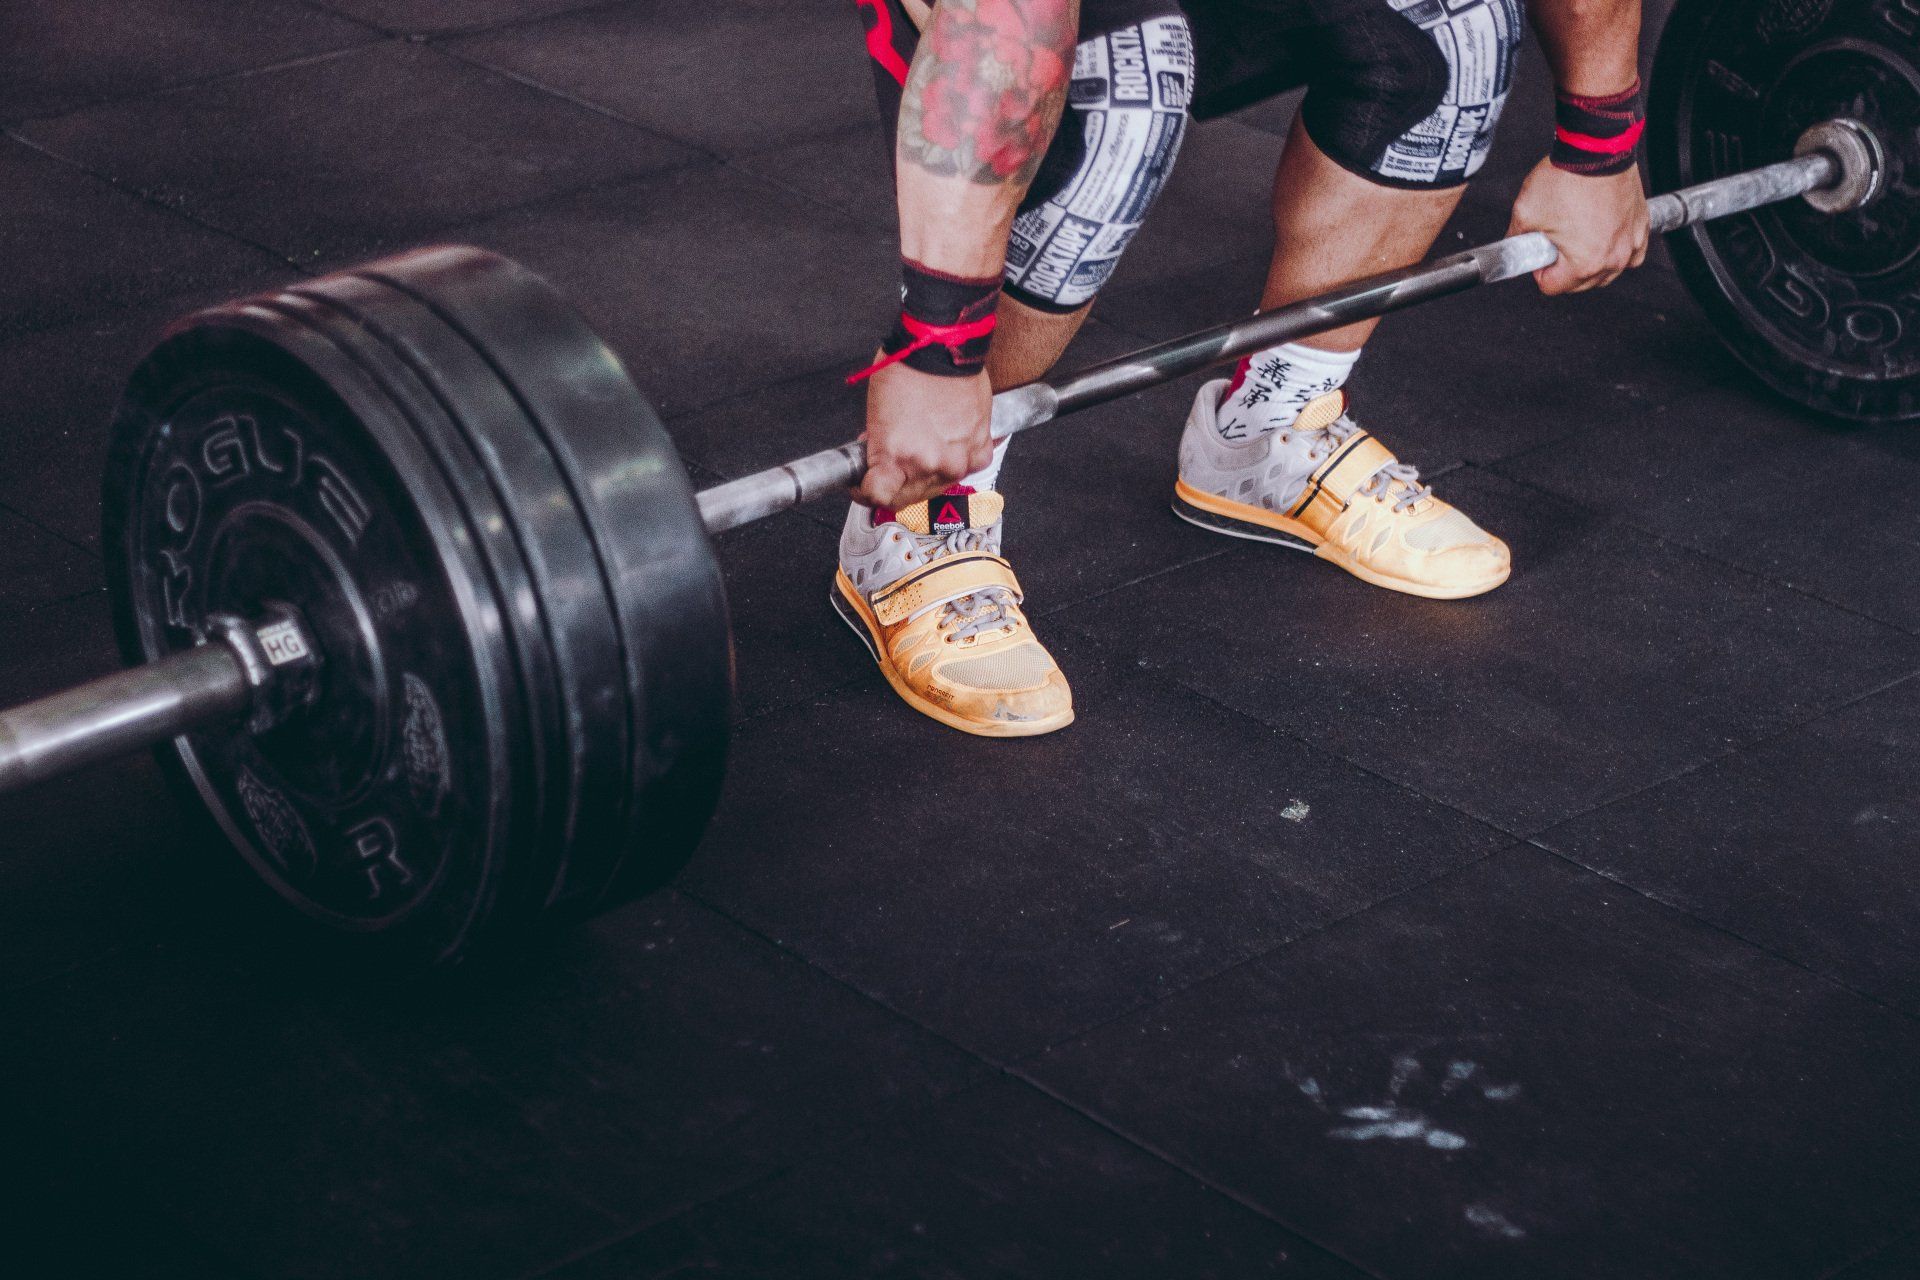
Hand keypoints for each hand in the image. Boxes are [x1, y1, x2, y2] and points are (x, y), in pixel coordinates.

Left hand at [853, 361, 995, 508]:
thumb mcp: (876, 413)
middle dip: (895, 483)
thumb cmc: (907, 368)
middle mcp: (929, 465)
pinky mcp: (980, 449)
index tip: (863, 483)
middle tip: (892, 461)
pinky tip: (947, 441)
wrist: (942, 346)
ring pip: (938, 484)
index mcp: (896, 457)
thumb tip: (881, 460)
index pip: (877, 497)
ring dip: (927, 472)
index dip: (864, 491)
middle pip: (908, 497)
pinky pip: (967, 467)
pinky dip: (957, 458)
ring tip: (921, 445)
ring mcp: (958, 460)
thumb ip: (880, 447)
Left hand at [1506, 158, 1649, 295]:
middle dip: (1563, 267)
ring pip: (1606, 273)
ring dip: (1589, 263)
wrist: (1595, 148)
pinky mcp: (1641, 226)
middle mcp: (1613, 258)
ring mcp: (1631, 243)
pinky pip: (1630, 254)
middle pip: (1580, 284)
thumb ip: (1516, 241)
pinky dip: (1615, 251)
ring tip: (1576, 236)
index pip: (1551, 286)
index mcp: (1585, 263)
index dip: (1538, 269)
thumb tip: (1514, 250)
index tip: (1538, 251)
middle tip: (1554, 241)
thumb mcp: (1525, 214)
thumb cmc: (1566, 178)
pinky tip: (1602, 238)